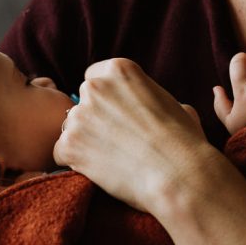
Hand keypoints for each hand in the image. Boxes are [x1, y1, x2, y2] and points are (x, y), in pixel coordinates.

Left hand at [55, 58, 213, 211]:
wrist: (178, 173)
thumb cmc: (184, 140)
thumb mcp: (175, 104)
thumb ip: (153, 98)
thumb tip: (155, 108)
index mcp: (119, 70)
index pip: (96, 77)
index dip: (108, 99)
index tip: (119, 116)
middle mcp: (94, 87)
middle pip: (82, 102)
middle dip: (94, 118)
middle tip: (116, 140)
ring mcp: (79, 116)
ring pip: (71, 127)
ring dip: (84, 140)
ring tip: (111, 159)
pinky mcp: (69, 145)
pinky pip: (61, 152)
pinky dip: (75, 163)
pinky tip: (100, 170)